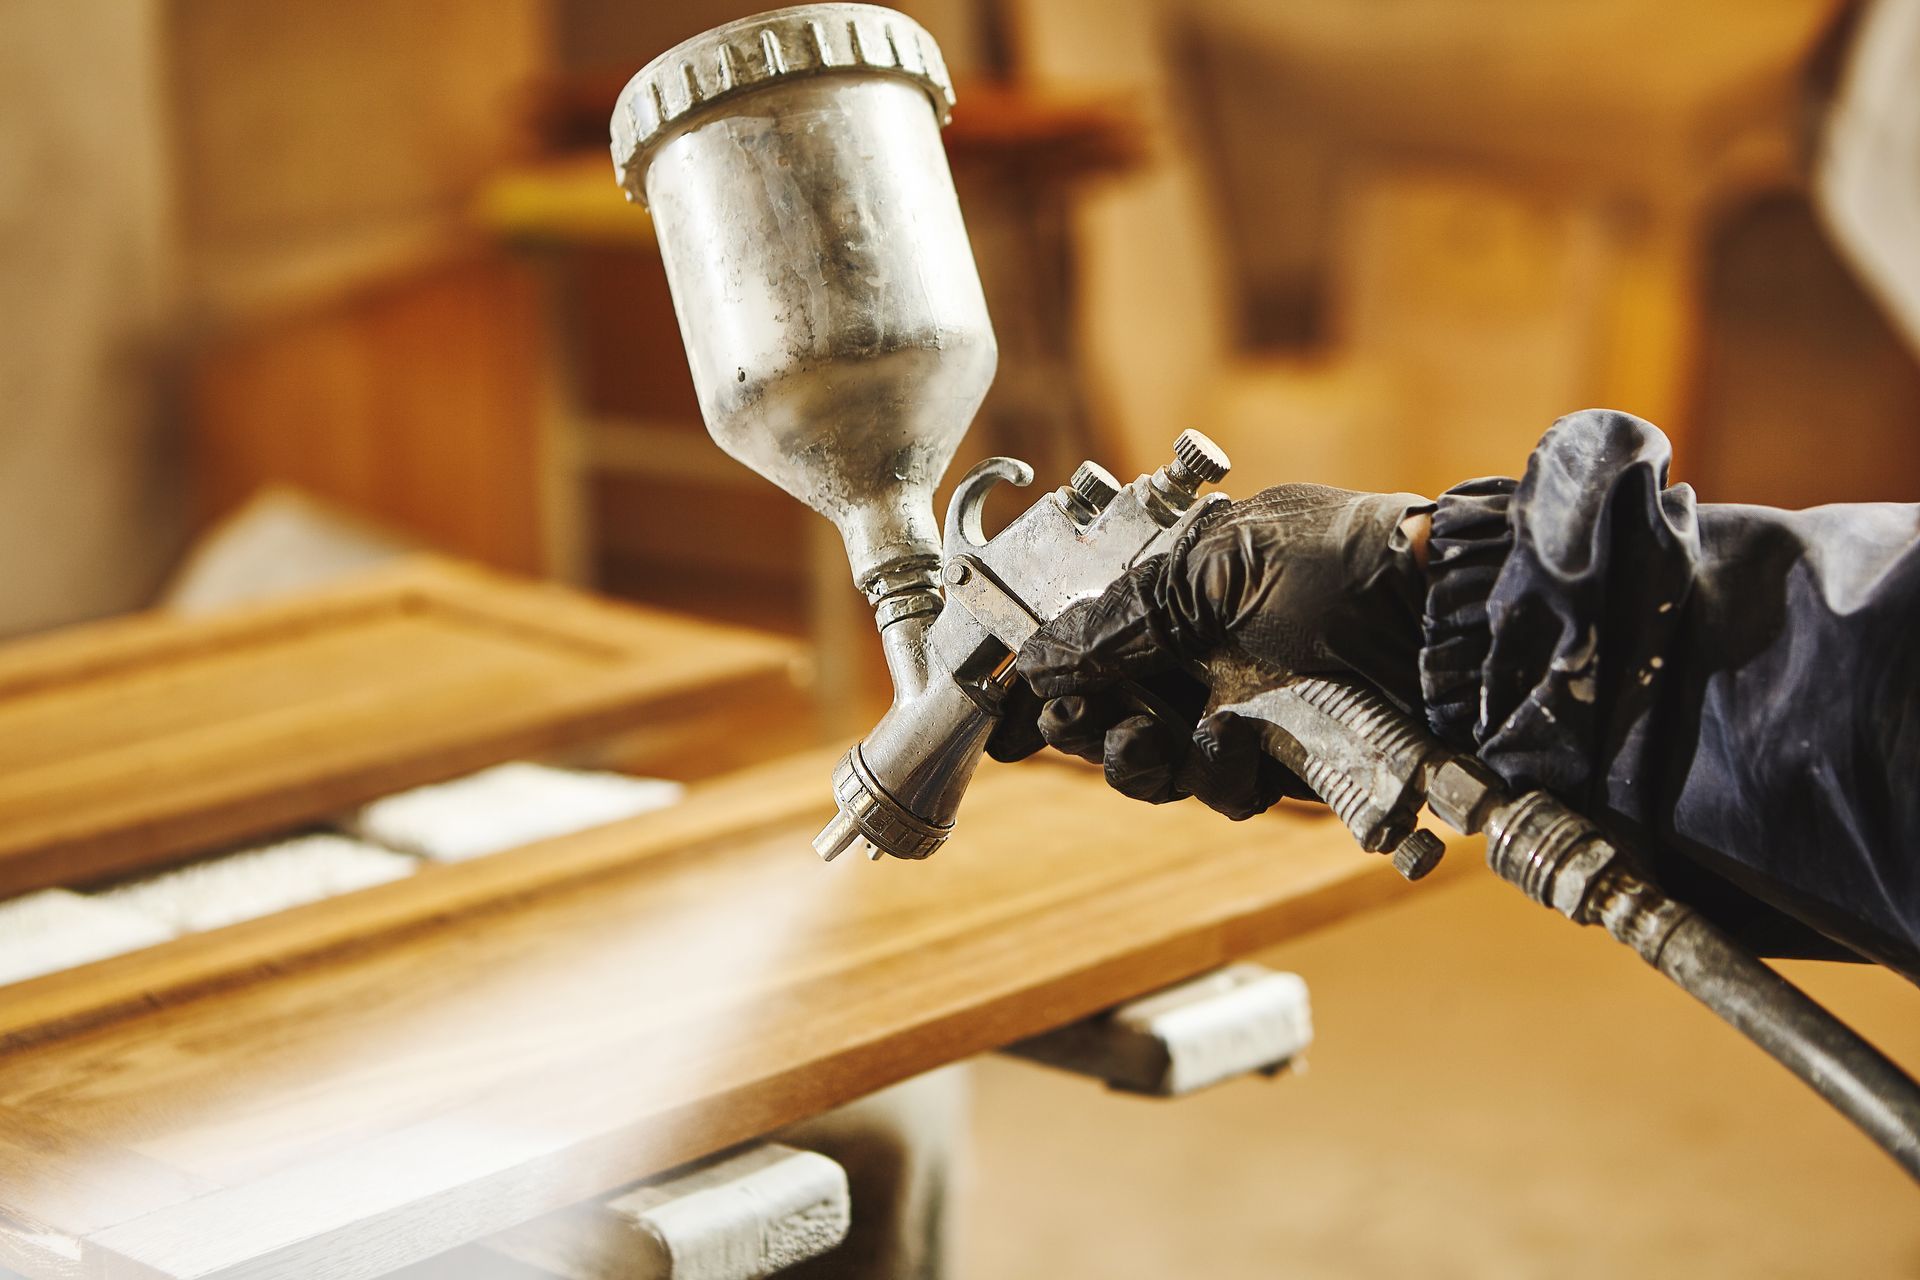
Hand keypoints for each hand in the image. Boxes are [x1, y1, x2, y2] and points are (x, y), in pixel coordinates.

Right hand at [985, 484, 1433, 817]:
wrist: (1452, 627)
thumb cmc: (1344, 568)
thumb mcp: (1217, 573)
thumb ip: (1122, 618)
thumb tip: (1038, 661)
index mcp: (1187, 587)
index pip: (1092, 637)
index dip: (1045, 678)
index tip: (1004, 713)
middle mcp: (1209, 651)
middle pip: (1111, 710)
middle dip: (1082, 725)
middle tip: (1073, 725)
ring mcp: (1247, 710)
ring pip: (1156, 762)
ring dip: (1136, 759)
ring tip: (1144, 741)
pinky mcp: (1288, 763)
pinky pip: (1221, 791)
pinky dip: (1213, 777)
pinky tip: (1227, 750)